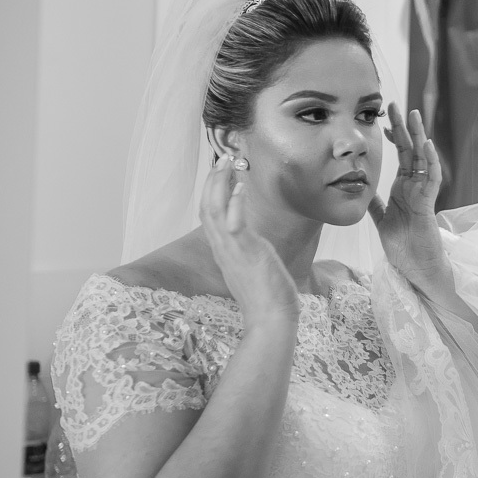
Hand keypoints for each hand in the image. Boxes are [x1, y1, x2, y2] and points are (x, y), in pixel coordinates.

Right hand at [199, 155, 300, 330]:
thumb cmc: (267, 297)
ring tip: (228, 163)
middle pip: (207, 207)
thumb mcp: (253, 268)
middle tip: (222, 159)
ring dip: (219, 184)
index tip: (221, 173)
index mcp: (223, 251)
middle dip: (212, 181)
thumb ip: (248, 253)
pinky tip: (240, 188)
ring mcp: (232, 251)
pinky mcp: (247, 254)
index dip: (211, 192)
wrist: (271, 319)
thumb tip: (253, 245)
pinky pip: (235, 225)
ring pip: (214, 211)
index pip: (209, 215)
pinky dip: (234, 205)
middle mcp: (222, 249)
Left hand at [368, 103, 447, 292]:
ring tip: (415, 115)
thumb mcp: (382, 220)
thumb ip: (375, 203)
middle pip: (411, 151)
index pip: (402, 156)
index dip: (395, 138)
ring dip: (419, 136)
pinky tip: (426, 145)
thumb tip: (362, 189)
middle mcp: (415, 187)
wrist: (416, 269)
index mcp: (404, 188)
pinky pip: (432, 179)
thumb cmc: (403, 247)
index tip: (384, 121)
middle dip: (404, 128)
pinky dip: (431, 162)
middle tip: (395, 105)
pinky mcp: (429, 204)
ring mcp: (423, 194)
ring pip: (423, 159)